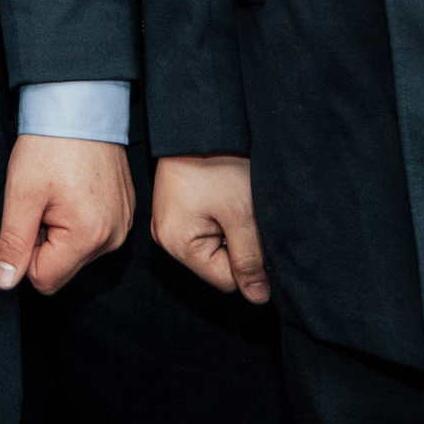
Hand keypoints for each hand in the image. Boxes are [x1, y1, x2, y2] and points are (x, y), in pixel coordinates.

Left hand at [0, 133, 129, 293]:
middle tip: (42, 200)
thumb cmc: (49, 145)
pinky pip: (93, 233)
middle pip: (62, 266)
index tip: (27, 216)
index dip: (24, 253)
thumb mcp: (21, 193)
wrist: (80, 105)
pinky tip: (72, 189)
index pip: (44, 279)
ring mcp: (123, 225)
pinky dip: (77, 218)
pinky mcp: (124, 212)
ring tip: (57, 191)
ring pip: (76, 251)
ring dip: (59, 229)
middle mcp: (113, 238)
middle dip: (43, 240)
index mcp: (89, 237)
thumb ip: (13, 243)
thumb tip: (4, 282)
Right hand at [152, 152, 267, 301]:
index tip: (252, 230)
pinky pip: (204, 231)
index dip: (248, 261)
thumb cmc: (217, 165)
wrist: (198, 124)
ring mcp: (168, 225)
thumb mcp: (242, 216)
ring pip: (214, 248)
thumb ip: (250, 260)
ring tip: (230, 201)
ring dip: (229, 231)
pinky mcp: (174, 212)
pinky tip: (222, 198)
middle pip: (218, 265)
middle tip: (240, 212)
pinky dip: (220, 220)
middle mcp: (166, 240)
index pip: (226, 280)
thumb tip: (257, 299)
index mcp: (177, 245)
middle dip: (237, 244)